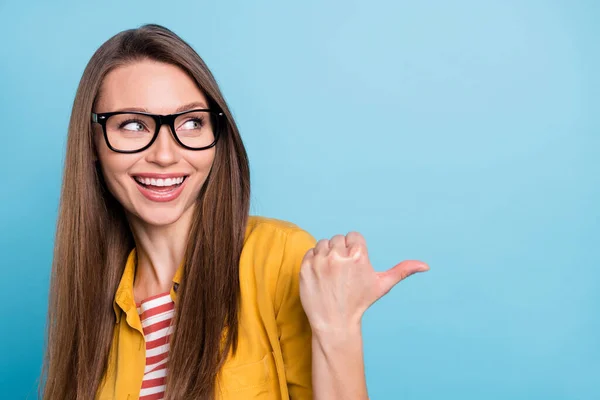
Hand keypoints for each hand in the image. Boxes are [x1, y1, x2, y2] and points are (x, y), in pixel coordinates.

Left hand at [299, 232, 428, 333]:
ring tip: (331, 274)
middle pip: (339, 239)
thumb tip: (426, 266)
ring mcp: (320, 261)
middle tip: (342, 272)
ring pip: (324, 243)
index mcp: (358, 256)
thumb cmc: (359, 303)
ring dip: (327, 254)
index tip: (353, 266)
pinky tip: (321, 275)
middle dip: (341, 252)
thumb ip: (402, 270)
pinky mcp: (305, 267)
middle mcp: (338, 256)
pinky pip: (310, 252)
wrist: (334, 322)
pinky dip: (314, 260)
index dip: (354, 250)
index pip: (354, 237)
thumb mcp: (382, 285)